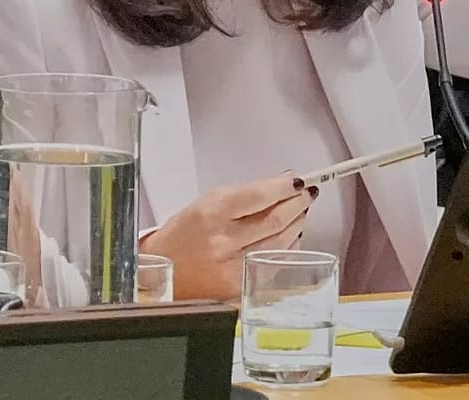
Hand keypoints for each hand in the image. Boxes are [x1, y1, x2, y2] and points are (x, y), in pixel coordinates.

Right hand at [141, 174, 315, 300]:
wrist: (161, 273)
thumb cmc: (183, 235)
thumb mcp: (205, 203)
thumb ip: (244, 194)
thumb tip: (282, 184)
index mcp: (212, 214)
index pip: (259, 196)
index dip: (284, 187)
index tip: (297, 180)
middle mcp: (223, 242)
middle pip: (276, 219)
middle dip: (297, 203)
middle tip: (307, 193)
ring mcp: (233, 267)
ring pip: (280, 242)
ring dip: (297, 223)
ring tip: (300, 211)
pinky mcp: (240, 287)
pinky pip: (274, 263)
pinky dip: (288, 246)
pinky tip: (291, 235)